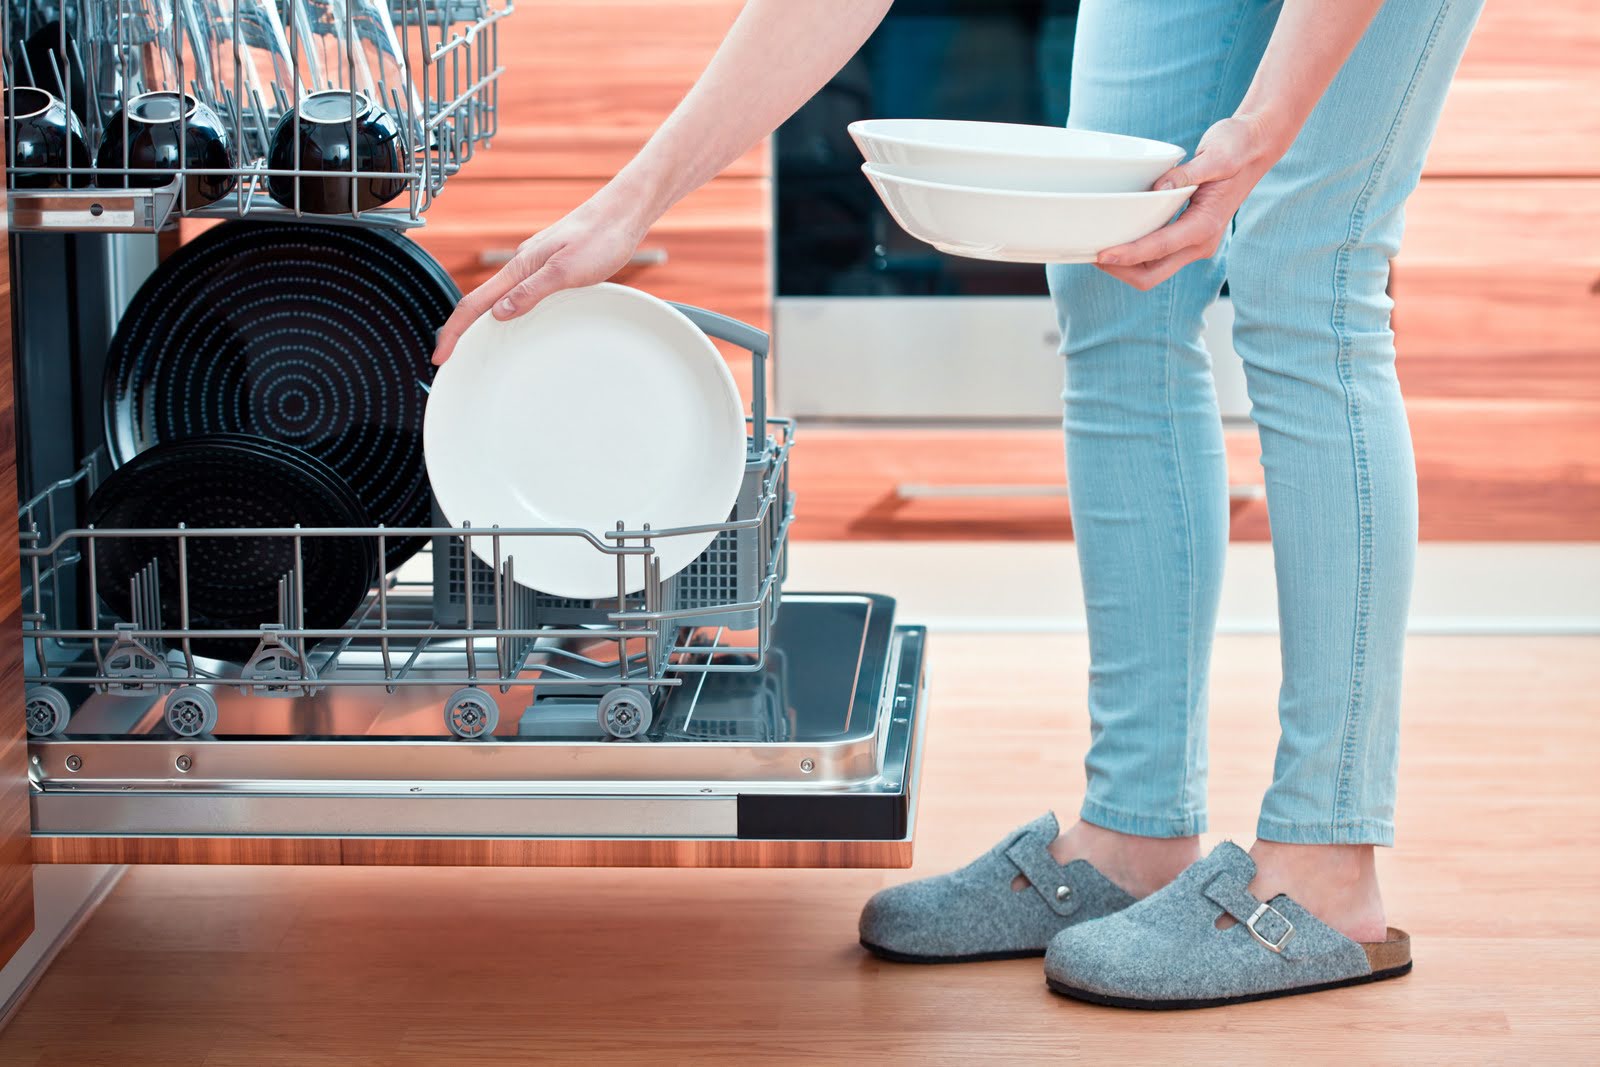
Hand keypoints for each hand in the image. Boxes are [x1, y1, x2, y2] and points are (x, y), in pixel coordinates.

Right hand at [432, 187, 652, 363]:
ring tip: (473, 345)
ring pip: (499, 296)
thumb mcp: (565, 271)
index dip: (454, 331)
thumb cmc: (600, 238)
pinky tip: (513, 319)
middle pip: (480, 300)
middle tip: (449, 356)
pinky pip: (519, 292)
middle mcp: (523, 264)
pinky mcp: (550, 265)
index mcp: (521, 266)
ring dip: (482, 320)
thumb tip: (499, 313)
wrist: (622, 213)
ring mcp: (535, 265)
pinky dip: (506, 309)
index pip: (475, 302)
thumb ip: (531, 292)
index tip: (440, 355)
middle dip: (461, 329)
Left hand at [1095, 114, 1286, 290]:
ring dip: (1124, 266)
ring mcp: (1195, 244)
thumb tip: (1159, 189)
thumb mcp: (1216, 154)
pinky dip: (1134, 255)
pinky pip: (1156, 258)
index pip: (1158, 248)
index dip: (1127, 254)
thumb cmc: (1236, 146)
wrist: (1255, 146)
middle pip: (1151, 275)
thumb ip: (1187, 174)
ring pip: (1151, 271)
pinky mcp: (1188, 237)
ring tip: (1097, 248)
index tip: (1100, 255)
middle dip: (1120, 270)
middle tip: (1091, 253)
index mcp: (1205, 226)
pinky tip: (1117, 239)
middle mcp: (1201, 243)